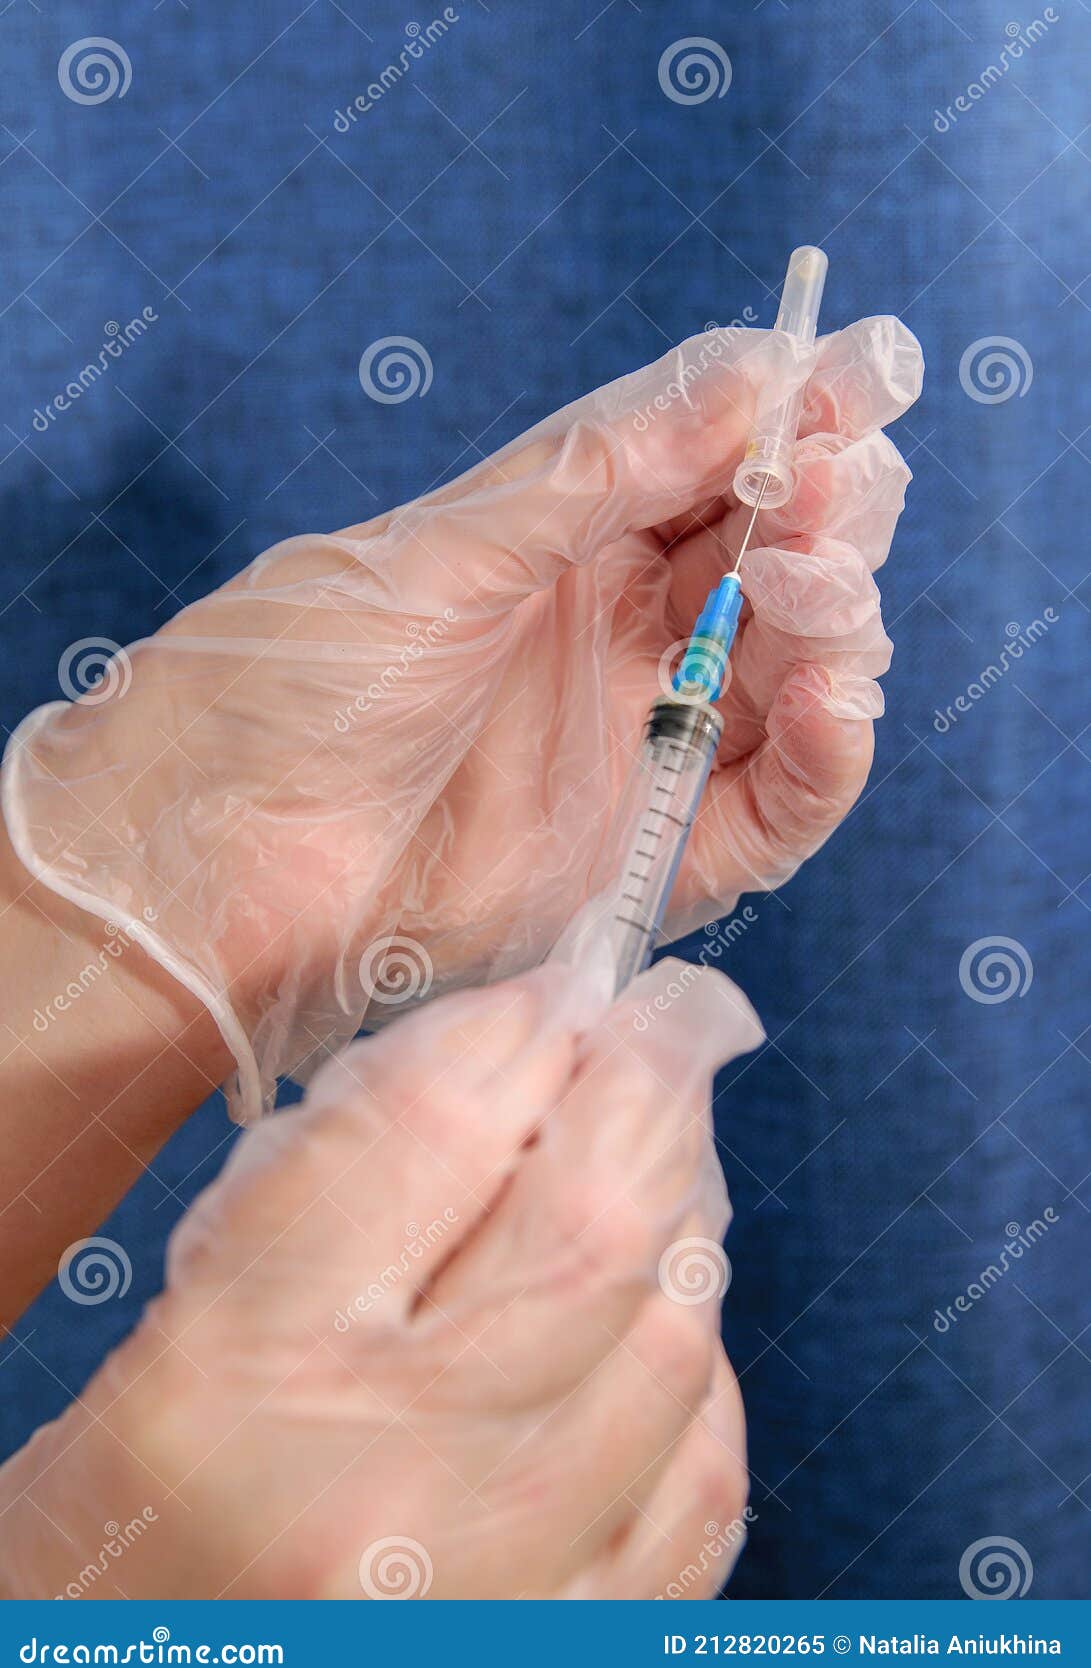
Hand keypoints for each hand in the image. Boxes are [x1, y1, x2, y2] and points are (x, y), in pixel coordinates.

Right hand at [0, 959, 761, 1600]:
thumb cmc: (108, 1553)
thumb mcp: (162, 1347)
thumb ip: (317, 1203)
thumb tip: (492, 1069)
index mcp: (237, 1386)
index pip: (430, 1136)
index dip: (519, 1031)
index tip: (557, 993)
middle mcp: (384, 1497)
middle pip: (586, 1232)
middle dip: (648, 1089)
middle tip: (666, 1025)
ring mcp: (499, 1603)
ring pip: (668, 1350)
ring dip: (682, 1219)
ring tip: (663, 1159)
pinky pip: (698, 1493)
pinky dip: (700, 1380)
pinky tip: (662, 1324)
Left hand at [3, 318, 920, 1113]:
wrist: (224, 855)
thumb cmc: (301, 680)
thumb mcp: (449, 546)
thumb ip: (603, 470)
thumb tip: (746, 375)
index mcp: (568, 549)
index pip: (713, 478)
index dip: (785, 432)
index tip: (848, 390)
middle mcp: (617, 643)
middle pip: (771, 574)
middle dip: (820, 522)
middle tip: (824, 497)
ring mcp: (639, 747)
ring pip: (791, 681)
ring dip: (831, 628)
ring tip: (812, 593)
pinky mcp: (652, 858)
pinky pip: (775, 808)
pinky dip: (826, 758)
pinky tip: (829, 700)